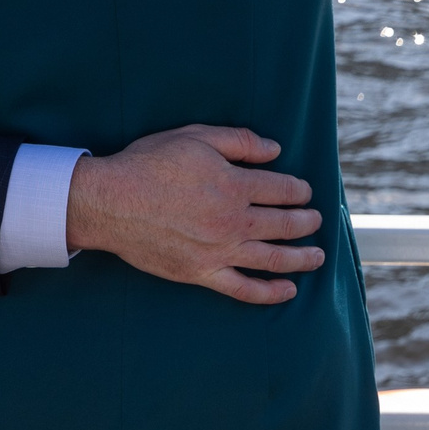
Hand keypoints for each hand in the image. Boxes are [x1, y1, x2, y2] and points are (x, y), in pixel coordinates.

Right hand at [65, 125, 323, 305]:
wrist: (110, 202)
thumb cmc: (149, 164)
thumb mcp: (195, 137)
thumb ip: (240, 141)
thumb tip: (275, 150)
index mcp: (234, 185)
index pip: (282, 190)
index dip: (299, 191)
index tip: (305, 192)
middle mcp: (233, 221)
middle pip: (284, 224)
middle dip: (306, 222)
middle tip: (316, 220)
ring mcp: (219, 251)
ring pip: (273, 259)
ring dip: (301, 257)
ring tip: (318, 256)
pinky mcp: (202, 274)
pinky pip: (243, 288)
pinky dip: (270, 292)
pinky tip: (288, 290)